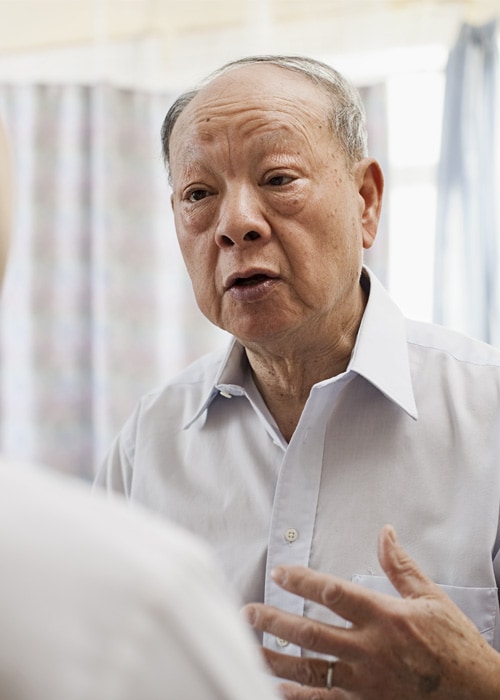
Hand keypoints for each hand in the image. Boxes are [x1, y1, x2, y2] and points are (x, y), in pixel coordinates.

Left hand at [242, 525, 499, 698]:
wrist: (477, 696)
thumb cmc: (454, 645)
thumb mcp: (431, 598)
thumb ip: (400, 566)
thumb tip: (384, 532)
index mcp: (384, 617)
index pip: (332, 592)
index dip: (300, 580)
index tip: (279, 573)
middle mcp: (369, 649)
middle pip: (309, 633)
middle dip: (273, 621)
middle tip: (248, 612)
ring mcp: (364, 682)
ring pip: (308, 669)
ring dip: (275, 658)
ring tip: (249, 646)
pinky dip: (296, 697)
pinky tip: (275, 688)